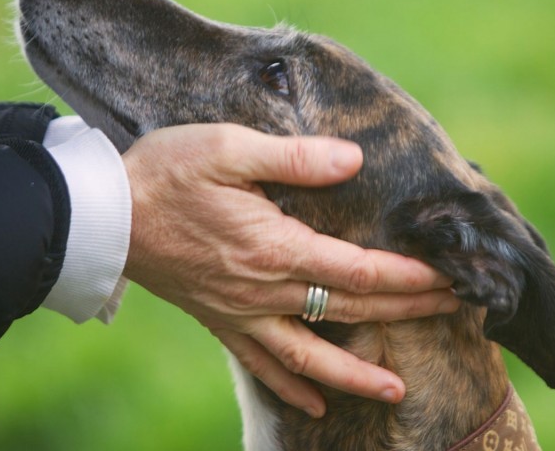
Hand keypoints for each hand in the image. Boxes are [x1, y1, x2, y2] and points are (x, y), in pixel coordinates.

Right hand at [120, 123, 458, 417]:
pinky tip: (315, 406)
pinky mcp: (220, 321)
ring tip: (397, 391)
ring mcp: (242, 312)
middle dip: (405, 311)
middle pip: (349, 307)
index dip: (408, 276)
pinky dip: (291, 389)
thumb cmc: (165, 174)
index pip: (359, 269)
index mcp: (276, 248)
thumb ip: (294, 159)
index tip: (448, 277)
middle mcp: (265, 290)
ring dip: (357, 373)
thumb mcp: (227, 148)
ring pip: (310, 356)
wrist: (102, 216)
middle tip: (452, 312)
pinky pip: (262, 365)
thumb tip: (352, 161)